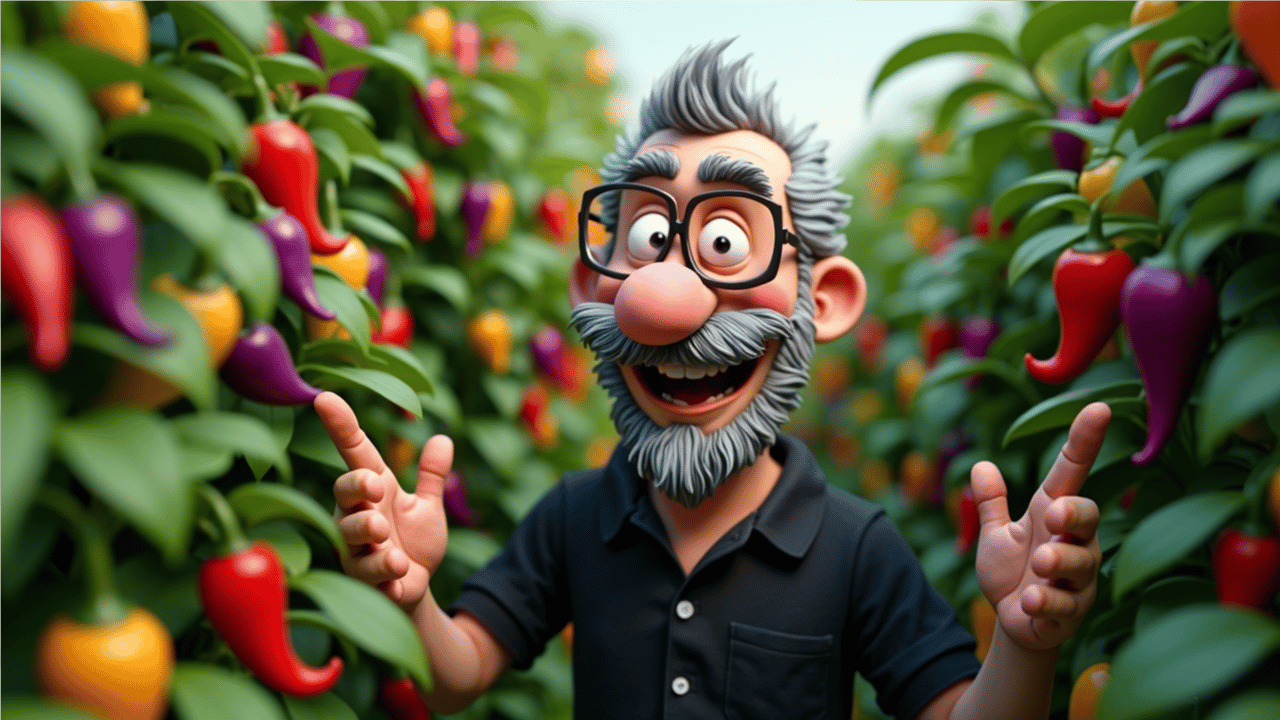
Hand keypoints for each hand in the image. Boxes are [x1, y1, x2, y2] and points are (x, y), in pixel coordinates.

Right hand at [315, 391, 451, 609]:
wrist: (413, 590)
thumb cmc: (412, 543)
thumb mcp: (426, 507)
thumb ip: (431, 477)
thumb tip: (444, 438)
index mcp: (373, 491)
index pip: (354, 452)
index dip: (341, 426)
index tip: (325, 398)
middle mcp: (357, 516)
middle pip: (344, 492)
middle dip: (355, 486)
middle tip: (374, 486)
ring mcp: (356, 550)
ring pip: (351, 535)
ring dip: (369, 532)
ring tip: (390, 538)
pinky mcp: (366, 582)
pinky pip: (370, 576)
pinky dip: (385, 575)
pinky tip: (398, 575)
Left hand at [971, 402, 1108, 650]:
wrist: (1016, 622)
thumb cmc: (1012, 572)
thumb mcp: (997, 535)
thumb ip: (991, 502)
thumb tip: (980, 464)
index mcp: (1053, 514)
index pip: (1073, 470)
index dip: (1085, 440)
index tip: (1099, 408)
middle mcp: (1074, 542)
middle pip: (1088, 516)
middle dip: (1075, 513)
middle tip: (1054, 516)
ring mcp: (1077, 579)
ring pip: (1082, 563)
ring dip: (1059, 562)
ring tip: (1039, 565)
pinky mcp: (1071, 613)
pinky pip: (1064, 606)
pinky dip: (1045, 604)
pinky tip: (1028, 603)